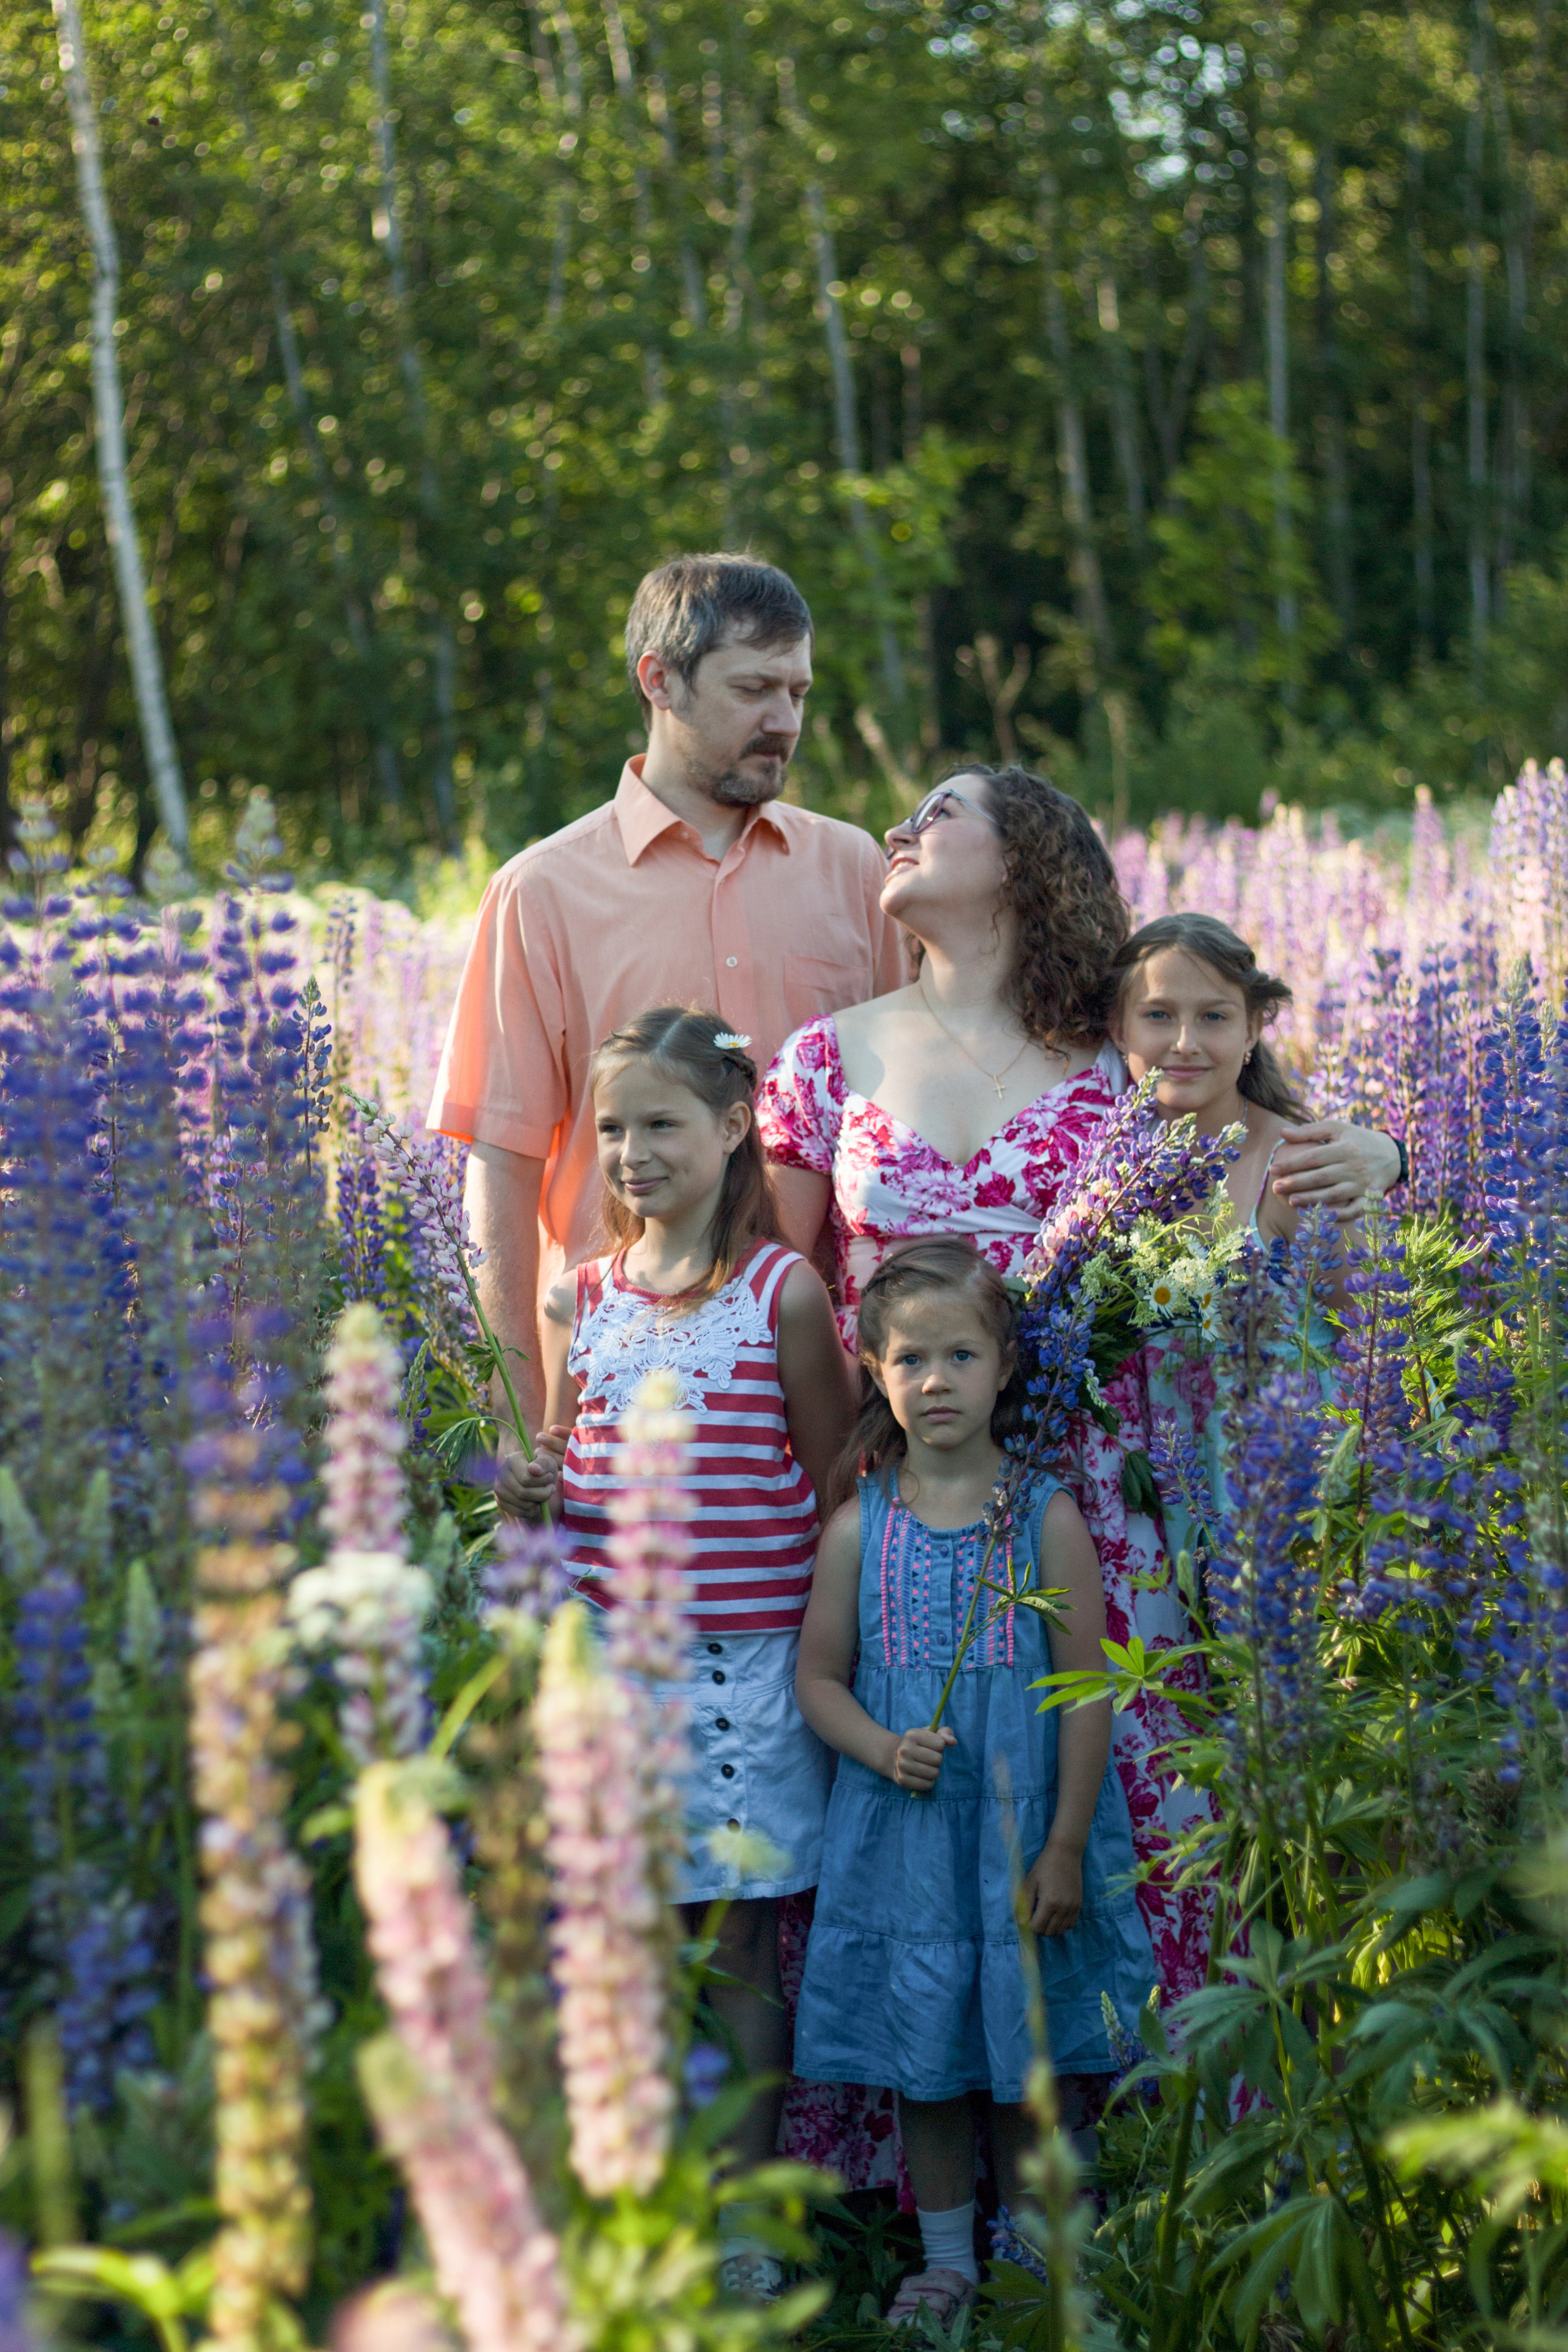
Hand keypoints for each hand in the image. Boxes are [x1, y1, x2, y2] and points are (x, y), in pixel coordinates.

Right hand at [495, 1425, 568, 1518]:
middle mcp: (501, 1474)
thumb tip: (534, 1469)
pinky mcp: (501, 1502)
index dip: (542, 1481)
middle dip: (542, 1494)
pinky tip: (536, 1502)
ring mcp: (499, 1490)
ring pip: (523, 1504)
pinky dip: (532, 1510)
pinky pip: (520, 1512)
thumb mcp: (548, 1463)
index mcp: (511, 1460)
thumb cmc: (542, 1469)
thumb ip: (543, 1463)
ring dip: (538, 1502)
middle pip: (523, 1492)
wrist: (536, 1480)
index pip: (526, 1478)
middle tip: (551, 1489)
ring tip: (543, 1494)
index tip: (550, 1476)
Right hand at [889, 1724, 955, 1790]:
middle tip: (928, 1758)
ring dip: (934, 1772)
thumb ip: (944, 1732)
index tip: (931, 1746)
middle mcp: (904, 1750)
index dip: (940, 1746)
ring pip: (934, 1773)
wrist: (893, 1756)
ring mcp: (902, 1766)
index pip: (940, 1743)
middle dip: (937, 1759)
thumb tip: (953, 1741)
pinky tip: (922, 1776)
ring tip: (926, 1767)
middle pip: (938, 1759)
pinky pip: (927, 1785)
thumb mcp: (929, 1733)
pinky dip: (929, 1782)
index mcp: (912, 1735)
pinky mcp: (902, 1780)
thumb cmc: (918, 1744)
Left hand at [1023, 1842, 1082, 1936]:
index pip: (1037, 1928)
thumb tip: (1020, 1922)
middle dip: (1039, 1928)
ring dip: (1051, 1927)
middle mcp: (1063, 1908)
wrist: (1066, 1853)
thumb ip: (1024, 1903)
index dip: (1029, 1925)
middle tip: (1035, 1916)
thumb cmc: (1044, 1865)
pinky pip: (1070, 1924)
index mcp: (1049, 1902)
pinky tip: (1056, 1914)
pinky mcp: (1079, 1905)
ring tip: (1045, 1915)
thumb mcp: (1030, 1881)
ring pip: (1060, 1930)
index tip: (1027, 1917)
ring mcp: (1073, 1908)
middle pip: (1049, 1932)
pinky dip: (1062, 1924)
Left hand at [1269, 1119, 1397, 1220]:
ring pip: (1334, 1195)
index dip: (1292, 1164)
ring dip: (1312, 1200)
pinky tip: (1321, 1217)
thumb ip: (1310, 1131)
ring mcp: (1363, 1184)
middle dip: (1296, 1183)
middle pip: (1321, 1177)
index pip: (1313, 1157)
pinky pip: (1354, 1210)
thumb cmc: (1357, 1139)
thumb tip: (1283, 1132)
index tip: (1273, 1169)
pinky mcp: (1370, 1198)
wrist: (1391, 1153)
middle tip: (1275, 1188)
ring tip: (1291, 1201)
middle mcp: (1354, 1167)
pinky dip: (1339, 1215)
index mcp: (1345, 1148)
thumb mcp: (1337, 1128)